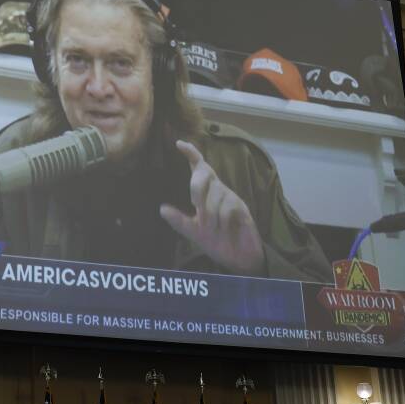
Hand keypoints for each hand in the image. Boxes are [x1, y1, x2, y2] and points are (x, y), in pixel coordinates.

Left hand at [159, 140, 264, 274]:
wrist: (238, 259)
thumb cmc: (218, 242)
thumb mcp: (194, 232)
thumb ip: (179, 221)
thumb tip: (161, 208)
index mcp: (207, 195)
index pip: (199, 169)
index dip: (191, 155)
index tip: (179, 144)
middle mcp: (219, 192)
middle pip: (205, 174)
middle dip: (197, 187)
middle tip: (195, 204)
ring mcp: (232, 200)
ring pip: (216, 194)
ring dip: (210, 214)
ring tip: (212, 229)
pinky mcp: (243, 210)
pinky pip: (228, 208)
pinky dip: (222, 220)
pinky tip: (224, 230)